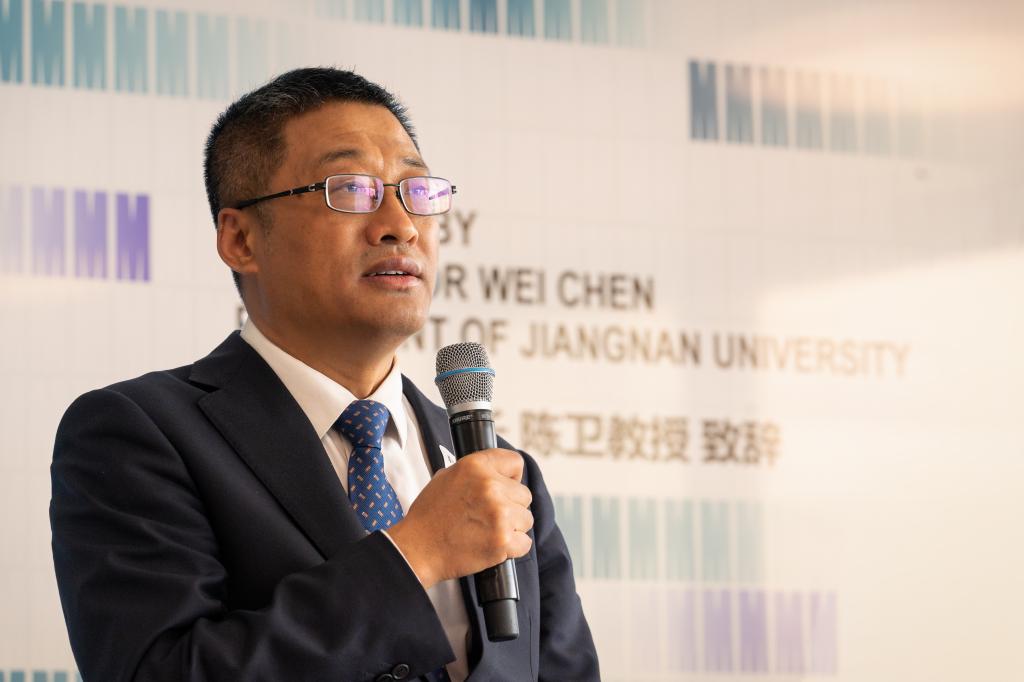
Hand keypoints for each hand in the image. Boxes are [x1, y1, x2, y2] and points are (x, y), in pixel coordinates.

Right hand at [387, 448, 533, 588]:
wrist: (418, 548)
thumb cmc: (429, 516)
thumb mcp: (447, 477)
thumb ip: (477, 471)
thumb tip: (500, 474)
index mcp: (476, 466)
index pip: (515, 462)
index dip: (511, 477)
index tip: (506, 486)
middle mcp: (490, 486)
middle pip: (524, 494)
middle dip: (511, 506)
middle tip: (489, 516)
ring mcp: (499, 514)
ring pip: (526, 519)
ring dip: (513, 527)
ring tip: (488, 530)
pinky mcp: (502, 540)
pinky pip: (524, 542)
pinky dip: (512, 547)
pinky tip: (492, 544)